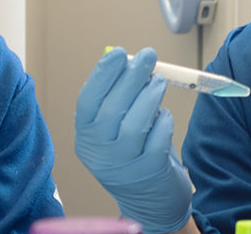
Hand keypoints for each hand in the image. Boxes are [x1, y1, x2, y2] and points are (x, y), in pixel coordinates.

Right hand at [75, 47, 193, 232]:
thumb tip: (131, 60)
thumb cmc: (131, 150)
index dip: (102, 74)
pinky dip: (163, 120)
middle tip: (148, 55)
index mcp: (86, 135)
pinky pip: (158, 139)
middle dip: (132, 76)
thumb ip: (118, 97)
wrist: (147, 199)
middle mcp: (99, 152)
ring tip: (159, 82)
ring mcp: (124, 165)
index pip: (88, 100)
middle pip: (112, 109)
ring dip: (150, 96)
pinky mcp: (149, 171)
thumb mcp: (114, 128)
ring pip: (136, 123)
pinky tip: (164, 115)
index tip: (119, 52)